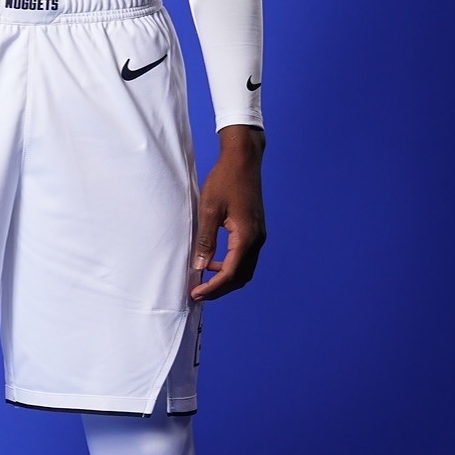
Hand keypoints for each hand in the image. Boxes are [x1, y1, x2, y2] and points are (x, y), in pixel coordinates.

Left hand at [189, 125, 264, 299]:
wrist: (243, 160)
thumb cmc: (224, 180)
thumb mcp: (209, 209)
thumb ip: (206, 240)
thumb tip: (200, 267)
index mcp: (246, 237)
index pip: (231, 274)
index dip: (213, 288)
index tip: (195, 294)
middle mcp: (257, 240)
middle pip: (241, 277)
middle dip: (220, 288)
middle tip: (198, 293)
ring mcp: (258, 235)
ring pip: (244, 269)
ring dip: (226, 278)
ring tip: (203, 279)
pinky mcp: (255, 230)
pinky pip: (245, 257)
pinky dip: (231, 266)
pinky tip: (214, 261)